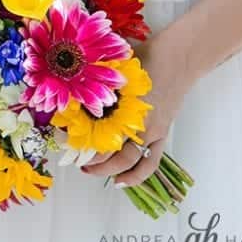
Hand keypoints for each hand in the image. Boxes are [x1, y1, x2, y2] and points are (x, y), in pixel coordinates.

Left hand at [80, 34, 194, 186]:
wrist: (178, 59)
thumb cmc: (146, 60)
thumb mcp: (114, 70)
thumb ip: (97, 87)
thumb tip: (71, 100)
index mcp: (124, 108)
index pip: (97, 134)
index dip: (79, 142)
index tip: (64, 143)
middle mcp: (137, 124)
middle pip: (111, 152)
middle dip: (91, 160)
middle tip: (74, 159)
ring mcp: (152, 132)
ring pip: (129, 162)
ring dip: (109, 171)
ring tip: (91, 171)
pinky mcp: (162, 135)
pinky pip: (150, 162)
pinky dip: (136, 176)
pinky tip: (122, 182)